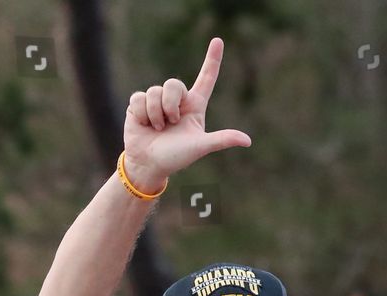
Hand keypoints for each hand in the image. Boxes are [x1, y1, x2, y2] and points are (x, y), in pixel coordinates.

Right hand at [122, 38, 250, 191]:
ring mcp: (157, 100)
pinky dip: (142, 114)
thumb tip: (248, 141)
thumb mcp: (200, 147)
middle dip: (170, 104)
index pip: (206, 79)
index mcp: (195, 106)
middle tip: (170, 123)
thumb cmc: (176, 157)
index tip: (218, 40)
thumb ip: (221, 140)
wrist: (148, 164)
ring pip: (155, 91)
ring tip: (157, 128)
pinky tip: (144, 125)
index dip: (212, 60)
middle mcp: (177, 100)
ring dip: (155, 113)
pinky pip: (140, 97)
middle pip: (173, 84)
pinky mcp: (139, 104)